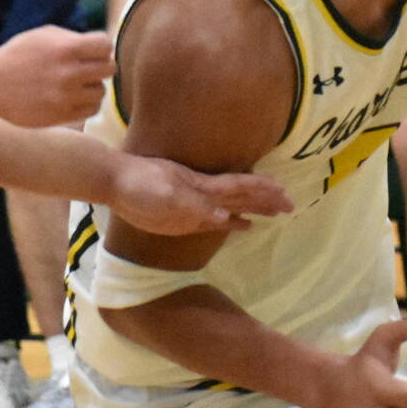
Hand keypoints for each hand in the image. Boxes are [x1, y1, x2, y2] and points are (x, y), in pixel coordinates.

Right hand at [0, 26, 113, 125]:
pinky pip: (91, 110)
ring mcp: (65, 96)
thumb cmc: (18, 55)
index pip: (106, 45)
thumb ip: (74, 38)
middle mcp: (68, 73)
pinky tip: (74, 98)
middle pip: (109, 68)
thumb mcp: (44, 35)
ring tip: (77, 84)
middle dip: (100, 66)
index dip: (100, 47)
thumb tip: (103, 46)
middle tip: (87, 68)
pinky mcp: (61, 115)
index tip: (90, 51)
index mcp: (66, 48)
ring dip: (92, 86)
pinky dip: (87, 103)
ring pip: (101, 91)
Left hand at [103, 152, 289, 234]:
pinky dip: (233, 222)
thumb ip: (195, 206)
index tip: (285, 193)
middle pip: (243, 196)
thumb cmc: (140, 184)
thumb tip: (226, 215)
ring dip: (256, 209)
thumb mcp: (166, 195)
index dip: (263, 190)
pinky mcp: (185, 217)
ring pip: (234, 206)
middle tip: (291, 204)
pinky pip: (217, 220)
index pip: (240, 187)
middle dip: (267, 199)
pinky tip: (243, 224)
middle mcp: (205, 194)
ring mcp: (196, 205)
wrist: (115, 183)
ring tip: (276, 213)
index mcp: (203, 185)